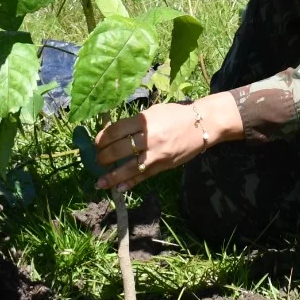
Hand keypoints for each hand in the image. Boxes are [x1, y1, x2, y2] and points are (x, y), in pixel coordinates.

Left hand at [93, 94, 241, 190]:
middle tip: (97, 160)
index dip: (102, 138)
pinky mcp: (164, 165)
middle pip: (119, 149)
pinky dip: (130, 183)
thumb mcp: (154, 111)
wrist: (202, 124)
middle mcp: (149, 137)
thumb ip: (136, 122)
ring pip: (129, 167)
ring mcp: (156, 153)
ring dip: (112, 176)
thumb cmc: (176, 115)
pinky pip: (144, 176)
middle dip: (104, 156)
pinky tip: (118, 188)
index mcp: (145, 120)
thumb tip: (114, 133)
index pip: (116, 131)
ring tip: (100, 182)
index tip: (96, 143)